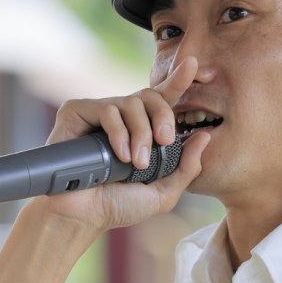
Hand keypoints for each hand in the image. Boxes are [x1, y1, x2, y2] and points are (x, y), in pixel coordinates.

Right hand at [37, 56, 211, 232]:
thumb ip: (186, 168)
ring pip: (131, 103)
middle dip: (164, 116)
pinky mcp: (77, 112)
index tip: (197, 67)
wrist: (82, 216)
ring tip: (136, 162)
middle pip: (151, 95)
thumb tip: (205, 137)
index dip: (179, 80)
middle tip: (165, 141)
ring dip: (140, 133)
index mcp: (141, 128)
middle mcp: (120, 116)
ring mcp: (98, 112)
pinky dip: (119, 132)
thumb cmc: (117, 206)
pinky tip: (119, 155)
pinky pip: (107, 109)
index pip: (163, 98)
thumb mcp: (162, 193)